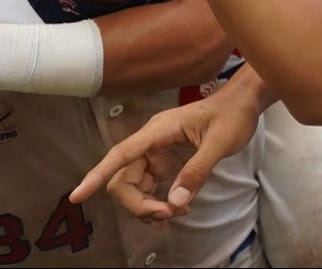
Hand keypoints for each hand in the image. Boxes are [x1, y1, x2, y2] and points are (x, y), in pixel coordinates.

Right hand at [70, 90, 259, 220]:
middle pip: (124, 180)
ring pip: (134, 188)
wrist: (244, 104)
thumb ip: (197, 171)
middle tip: (167, 216)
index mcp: (158, 131)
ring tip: (178, 214)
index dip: (96, 176)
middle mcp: (150, 142)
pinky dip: (158, 203)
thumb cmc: (233, 115)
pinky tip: (177, 209)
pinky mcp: (164, 162)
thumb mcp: (220, 143)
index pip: (120, 155)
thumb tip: (174, 203)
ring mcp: (155, 153)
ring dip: (148, 207)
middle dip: (138, 204)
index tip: (77, 196)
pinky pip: (150, 188)